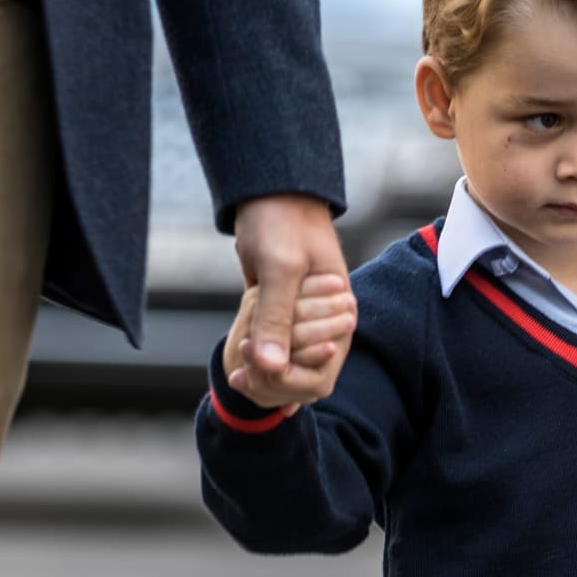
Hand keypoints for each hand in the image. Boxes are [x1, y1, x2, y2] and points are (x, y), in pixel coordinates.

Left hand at [233, 193, 353, 409]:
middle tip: (238, 374)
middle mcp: (328, 322)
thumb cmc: (282, 222)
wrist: (270, 192)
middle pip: (305, 378)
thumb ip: (276, 318)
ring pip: (289, 366)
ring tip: (236, 372)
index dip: (287, 383)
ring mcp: (305, 317)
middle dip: (272, 384)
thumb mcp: (280, 267)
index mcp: (340, 314)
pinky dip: (261, 360)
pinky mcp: (284, 309)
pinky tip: (242, 372)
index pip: (321, 375)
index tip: (252, 369)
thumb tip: (270, 367)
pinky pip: (276, 347)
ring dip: (264, 374)